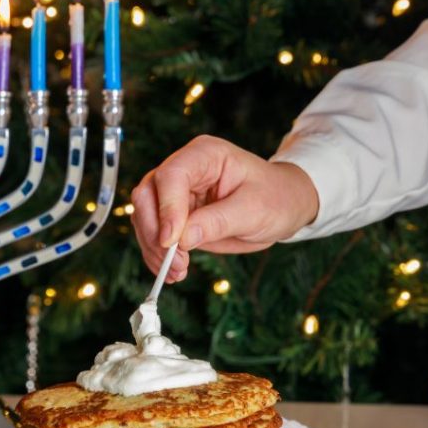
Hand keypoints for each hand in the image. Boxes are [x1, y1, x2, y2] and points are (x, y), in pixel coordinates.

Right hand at [130, 135, 318, 281]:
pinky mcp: (174, 215)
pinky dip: (158, 256)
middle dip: (155, 233)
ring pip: (144, 217)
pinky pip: (154, 234)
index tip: (172, 242)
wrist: (283, 205)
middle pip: (147, 195)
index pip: (171, 176)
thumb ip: (218, 221)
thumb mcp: (254, 210)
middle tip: (176, 262)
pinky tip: (173, 272)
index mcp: (204, 155)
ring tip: (178, 272)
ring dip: (154, 249)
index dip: (167, 208)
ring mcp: (176, 193)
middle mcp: (184, 169)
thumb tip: (183, 239)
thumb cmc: (275, 197)